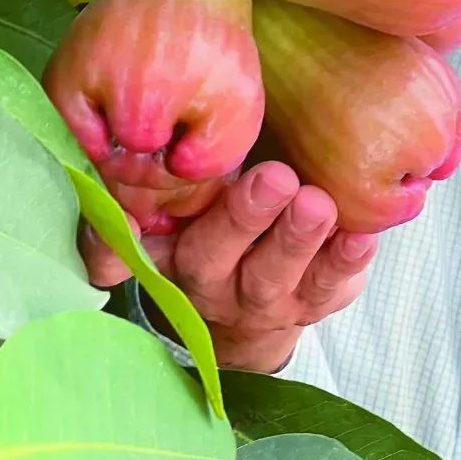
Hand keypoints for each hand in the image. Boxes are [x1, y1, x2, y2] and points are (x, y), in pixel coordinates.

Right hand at [79, 161, 377, 372]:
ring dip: (297, 239)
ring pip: (275, 276)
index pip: (132, 251)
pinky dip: (345, 263)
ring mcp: (265, 299)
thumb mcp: (176, 211)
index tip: (136, 211)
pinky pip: (329, 289)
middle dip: (244, 216)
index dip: (122, 241)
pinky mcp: (314, 301)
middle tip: (274, 176)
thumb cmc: (217, 220)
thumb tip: (99, 158)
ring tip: (317, 203)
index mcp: (168, 255)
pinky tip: (361, 234)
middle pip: (217, 256)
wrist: (257, 298)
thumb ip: (143, 189)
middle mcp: (211, 284)